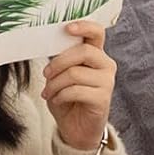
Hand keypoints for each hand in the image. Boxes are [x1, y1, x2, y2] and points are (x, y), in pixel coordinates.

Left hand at [41, 20, 115, 150]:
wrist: (76, 128)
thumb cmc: (68, 99)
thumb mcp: (61, 75)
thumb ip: (62, 60)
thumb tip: (50, 46)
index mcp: (96, 54)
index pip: (97, 33)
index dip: (84, 26)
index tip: (67, 28)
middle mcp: (105, 65)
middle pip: (83, 52)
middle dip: (58, 63)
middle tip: (46, 74)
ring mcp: (107, 82)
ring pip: (75, 73)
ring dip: (55, 83)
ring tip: (48, 92)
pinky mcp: (103, 99)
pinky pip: (76, 91)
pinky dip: (60, 95)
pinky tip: (56, 100)